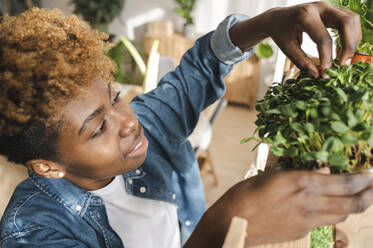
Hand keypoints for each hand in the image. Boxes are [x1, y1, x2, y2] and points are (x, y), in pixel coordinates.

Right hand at [185, 170, 372, 247]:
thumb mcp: (271, 175)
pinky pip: (325, 222)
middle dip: (369, 195)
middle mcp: (309, 203)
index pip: (344, 183)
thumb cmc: (246, 193)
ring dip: (354, 205)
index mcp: (301, 183)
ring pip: (342, 215)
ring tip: (357, 196)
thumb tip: (323, 172)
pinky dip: (333, 213)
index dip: (363, 179)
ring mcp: (307, 221)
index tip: (371, 173)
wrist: (233, 224)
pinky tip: (328, 206)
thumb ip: (300, 173)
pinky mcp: (301, 232)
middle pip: (352, 204)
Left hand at [230, 1, 361, 77]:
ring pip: (352, 20)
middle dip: (349, 46)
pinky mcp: (332, 10)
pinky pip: (349, 21)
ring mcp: (328, 6)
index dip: (327, 58)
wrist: (277, 18)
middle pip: (346, 23)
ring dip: (353, 40)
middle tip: (343, 65)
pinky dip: (350, 36)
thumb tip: (318, 75)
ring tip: (342, 59)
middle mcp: (319, 7)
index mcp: (305, 16)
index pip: (323, 39)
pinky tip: (341, 51)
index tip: (326, 73)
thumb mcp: (287, 48)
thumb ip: (301, 62)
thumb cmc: (281, 33)